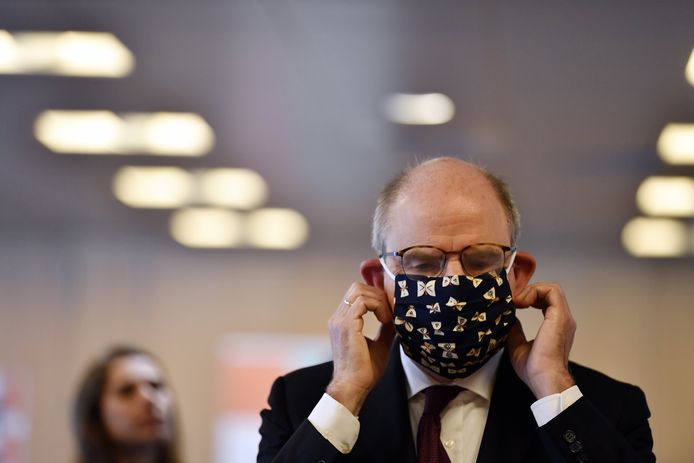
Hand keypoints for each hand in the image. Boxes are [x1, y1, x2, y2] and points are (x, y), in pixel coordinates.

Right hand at [326, 282, 394, 414]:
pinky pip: (363, 302)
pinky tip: (385, 320)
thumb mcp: (380, 344)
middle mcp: (338, 318)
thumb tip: (397, 318)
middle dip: (377, 295)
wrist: (353, 386)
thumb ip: (385, 328)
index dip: (375, 297)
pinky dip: (377, 306)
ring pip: (359, 291)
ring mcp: (340, 320)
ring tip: (388, 317)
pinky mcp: (347, 325)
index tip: (389, 310)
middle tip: (390, 311)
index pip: (356, 295)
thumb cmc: (364, 371)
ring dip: (378, 300)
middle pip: (356, 288)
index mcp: (342, 322)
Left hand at [506, 282, 576, 398]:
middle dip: (529, 290)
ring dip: (531, 290)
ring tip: (517, 301)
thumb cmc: (535, 369)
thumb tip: (510, 319)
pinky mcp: (560, 316)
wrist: (545, 379)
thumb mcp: (518, 345)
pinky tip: (521, 302)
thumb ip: (516, 330)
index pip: (546, 301)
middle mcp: (562, 320)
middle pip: (549, 291)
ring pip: (552, 288)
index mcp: (555, 326)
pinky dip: (535, 291)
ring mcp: (563, 317)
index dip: (529, 296)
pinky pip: (552, 291)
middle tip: (513, 299)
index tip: (514, 303)